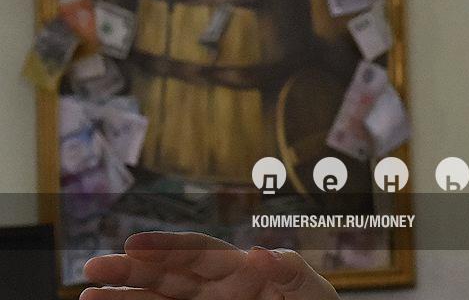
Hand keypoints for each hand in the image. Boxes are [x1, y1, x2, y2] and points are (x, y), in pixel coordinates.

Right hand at [81, 231, 339, 299]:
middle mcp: (216, 291)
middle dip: (130, 270)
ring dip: (123, 299)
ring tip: (86, 297)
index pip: (198, 252)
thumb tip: (260, 254)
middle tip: (92, 266)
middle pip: (167, 275)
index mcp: (241, 270)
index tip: (134, 243)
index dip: (166, 245)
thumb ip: (290, 270)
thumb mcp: (311, 289)